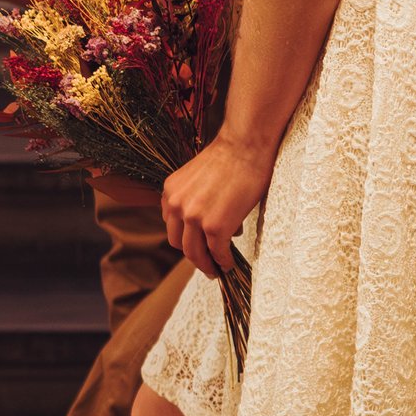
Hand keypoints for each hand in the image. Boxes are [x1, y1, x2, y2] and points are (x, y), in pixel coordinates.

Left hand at [163, 132, 267, 284]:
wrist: (245, 146)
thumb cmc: (231, 156)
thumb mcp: (198, 177)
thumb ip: (197, 199)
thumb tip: (216, 226)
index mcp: (170, 193)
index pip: (172, 225)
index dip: (185, 237)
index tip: (197, 244)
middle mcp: (177, 206)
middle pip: (179, 243)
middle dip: (193, 255)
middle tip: (205, 262)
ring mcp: (195, 218)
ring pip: (195, 253)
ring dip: (206, 265)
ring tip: (216, 269)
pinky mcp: (216, 227)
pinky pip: (217, 252)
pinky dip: (223, 261)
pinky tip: (229, 264)